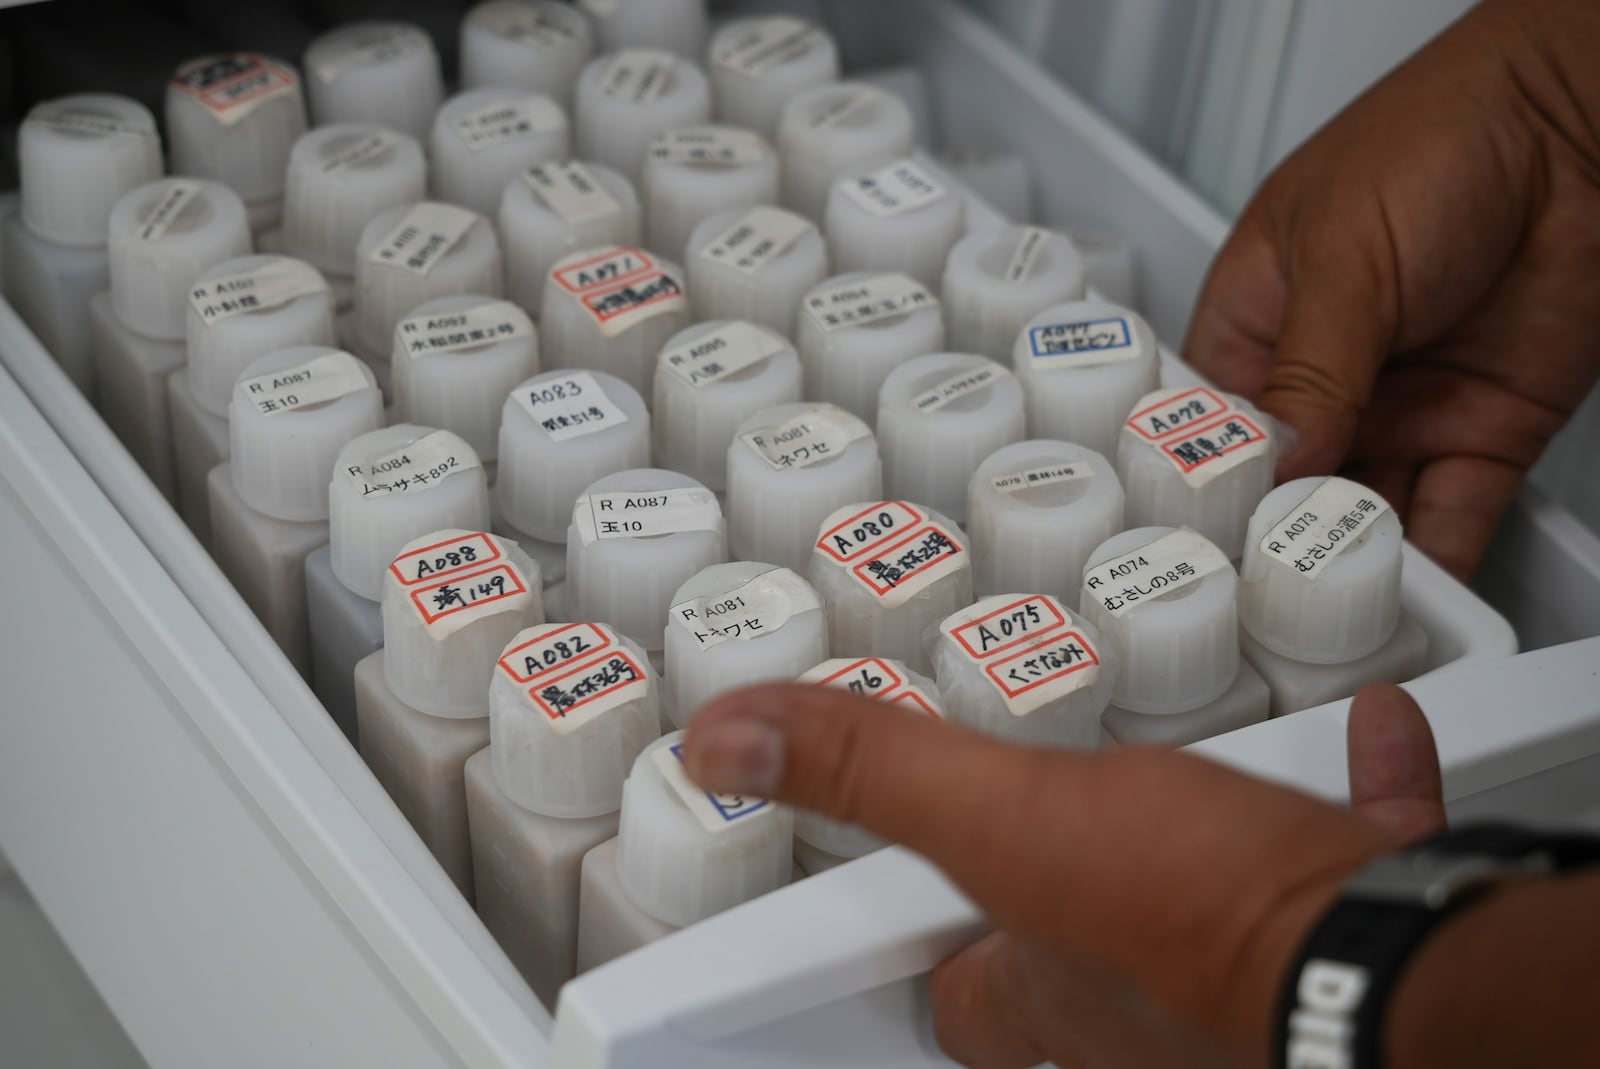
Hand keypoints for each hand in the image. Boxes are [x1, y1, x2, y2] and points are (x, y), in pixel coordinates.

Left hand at [683, 684, 1444, 1068]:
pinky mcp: (1334, 931)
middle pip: (1069, 953)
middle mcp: (1129, 1015)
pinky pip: (1336, 858)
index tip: (919, 874)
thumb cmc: (1198, 914)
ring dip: (1195, 847)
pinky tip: (1372, 734)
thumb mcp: (999, 812)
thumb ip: (870, 770)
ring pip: (1200, 915)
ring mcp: (1235, 984)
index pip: (951, 980)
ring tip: (1187, 788)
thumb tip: (729, 743)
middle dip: (1066, 884)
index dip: (929, 922)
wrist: (1390, 957)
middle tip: (1059, 814)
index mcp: (1034, 991)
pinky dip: (1348, 798)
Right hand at [1185, 0, 1599, 580]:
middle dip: (1275, 543)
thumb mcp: (1342, 255)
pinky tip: (1410, 601)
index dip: (1202, 489)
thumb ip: (1308, 371)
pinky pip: (1449, 518)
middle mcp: (1322, 382)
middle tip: (1266, 596)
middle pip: (1283, 490)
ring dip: (1351, 565)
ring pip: (1362, 516)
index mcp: (1256, 328)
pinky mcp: (1478, 437)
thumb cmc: (1437, 140)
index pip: (1208, 430)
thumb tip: (1276, 462)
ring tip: (1332, 616)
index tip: (1200, 543)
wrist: (1578, 128)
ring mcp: (1399, 413)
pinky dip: (1435, 568)